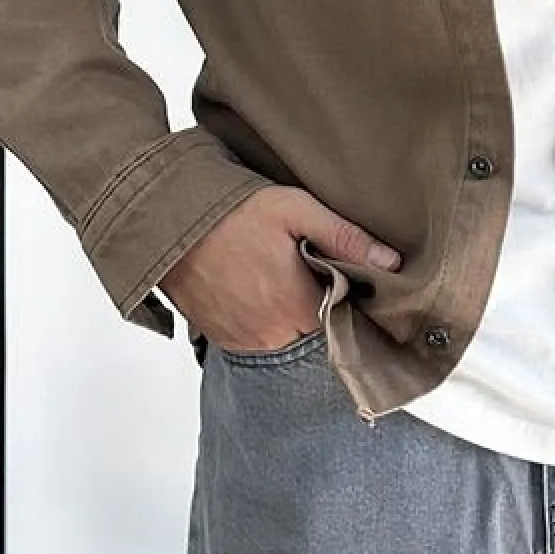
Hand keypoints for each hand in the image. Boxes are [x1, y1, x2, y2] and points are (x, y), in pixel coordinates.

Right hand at [158, 185, 401, 353]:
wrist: (163, 218)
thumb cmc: (232, 210)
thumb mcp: (296, 209)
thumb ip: (345, 238)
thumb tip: (392, 262)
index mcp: (298, 308)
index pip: (345, 328)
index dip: (353, 309)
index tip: (357, 291)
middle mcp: (271, 336)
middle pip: (316, 339)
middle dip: (325, 317)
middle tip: (323, 284)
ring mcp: (242, 341)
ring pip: (285, 344)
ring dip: (295, 324)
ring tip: (293, 289)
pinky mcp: (219, 337)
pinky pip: (256, 344)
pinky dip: (266, 327)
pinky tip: (266, 297)